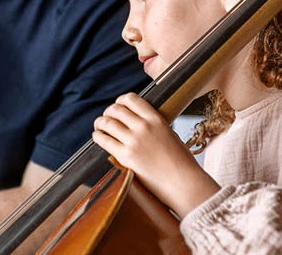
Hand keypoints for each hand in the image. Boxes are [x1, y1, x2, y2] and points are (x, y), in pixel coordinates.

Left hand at [91, 93, 217, 214]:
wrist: (183, 182)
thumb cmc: (180, 162)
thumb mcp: (170, 134)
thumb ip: (154, 126)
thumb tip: (139, 123)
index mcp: (156, 119)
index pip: (131, 99)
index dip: (121, 101)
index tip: (119, 105)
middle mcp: (144, 127)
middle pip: (116, 110)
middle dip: (109, 112)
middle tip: (107, 117)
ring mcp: (134, 141)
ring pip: (107, 123)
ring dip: (100, 123)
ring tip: (100, 126)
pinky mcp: (126, 156)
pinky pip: (104, 140)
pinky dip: (98, 136)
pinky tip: (98, 137)